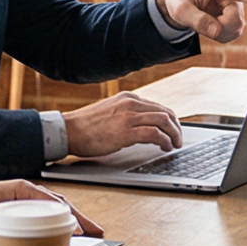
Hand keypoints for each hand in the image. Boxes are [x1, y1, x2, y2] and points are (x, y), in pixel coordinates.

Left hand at [0, 179, 102, 236]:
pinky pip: (48, 212)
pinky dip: (62, 220)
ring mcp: (27, 197)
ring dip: (75, 219)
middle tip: (99, 232)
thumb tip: (25, 238)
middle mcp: (28, 190)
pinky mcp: (23, 205)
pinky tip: (69, 231)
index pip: (53, 202)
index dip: (70, 216)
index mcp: (23, 188)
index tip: (82, 230)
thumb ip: (5, 224)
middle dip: (81, 218)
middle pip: (61, 204)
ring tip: (91, 233)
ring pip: (57, 207)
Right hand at [63, 91, 184, 156]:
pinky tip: (165, 147)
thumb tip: (141, 124)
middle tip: (178, 139)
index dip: (170, 120)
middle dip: (176, 128)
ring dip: (174, 134)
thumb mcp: (110, 111)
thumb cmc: (85, 126)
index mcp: (127, 98)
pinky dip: (164, 140)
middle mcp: (130, 103)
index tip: (173, 130)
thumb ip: (126, 113)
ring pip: (163, 121)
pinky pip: (154, 133)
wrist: (68, 131)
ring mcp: (128, 116)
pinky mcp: (126, 131)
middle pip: (165, 112)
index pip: (158, 106)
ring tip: (174, 145)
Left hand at [159, 0, 246, 42]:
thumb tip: (217, 31)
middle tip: (202, 25)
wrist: (179, 2)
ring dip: (221, 32)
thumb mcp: (181, 10)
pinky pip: (234, 33)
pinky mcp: (234, 17)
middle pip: (236, 18)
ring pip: (237, 27)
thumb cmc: (179, 0)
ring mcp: (234, 6)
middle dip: (221, 27)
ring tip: (205, 24)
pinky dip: (222, 36)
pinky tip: (212, 28)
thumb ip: (198, 20)